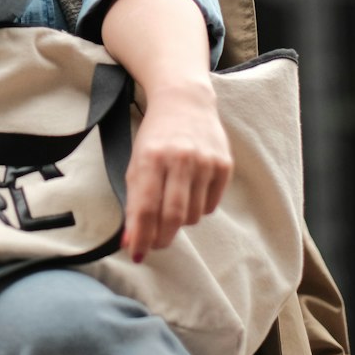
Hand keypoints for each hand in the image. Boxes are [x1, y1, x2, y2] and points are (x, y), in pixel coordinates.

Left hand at [121, 79, 231, 262]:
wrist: (184, 101)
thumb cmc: (156, 136)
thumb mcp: (137, 162)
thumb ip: (133, 202)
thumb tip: (131, 242)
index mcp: (151, 157)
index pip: (146, 208)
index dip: (141, 237)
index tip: (137, 254)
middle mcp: (180, 159)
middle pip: (172, 217)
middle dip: (162, 237)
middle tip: (156, 243)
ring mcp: (205, 162)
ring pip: (193, 215)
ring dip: (181, 220)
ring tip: (173, 202)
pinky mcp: (224, 165)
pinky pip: (210, 205)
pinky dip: (199, 207)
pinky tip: (191, 190)